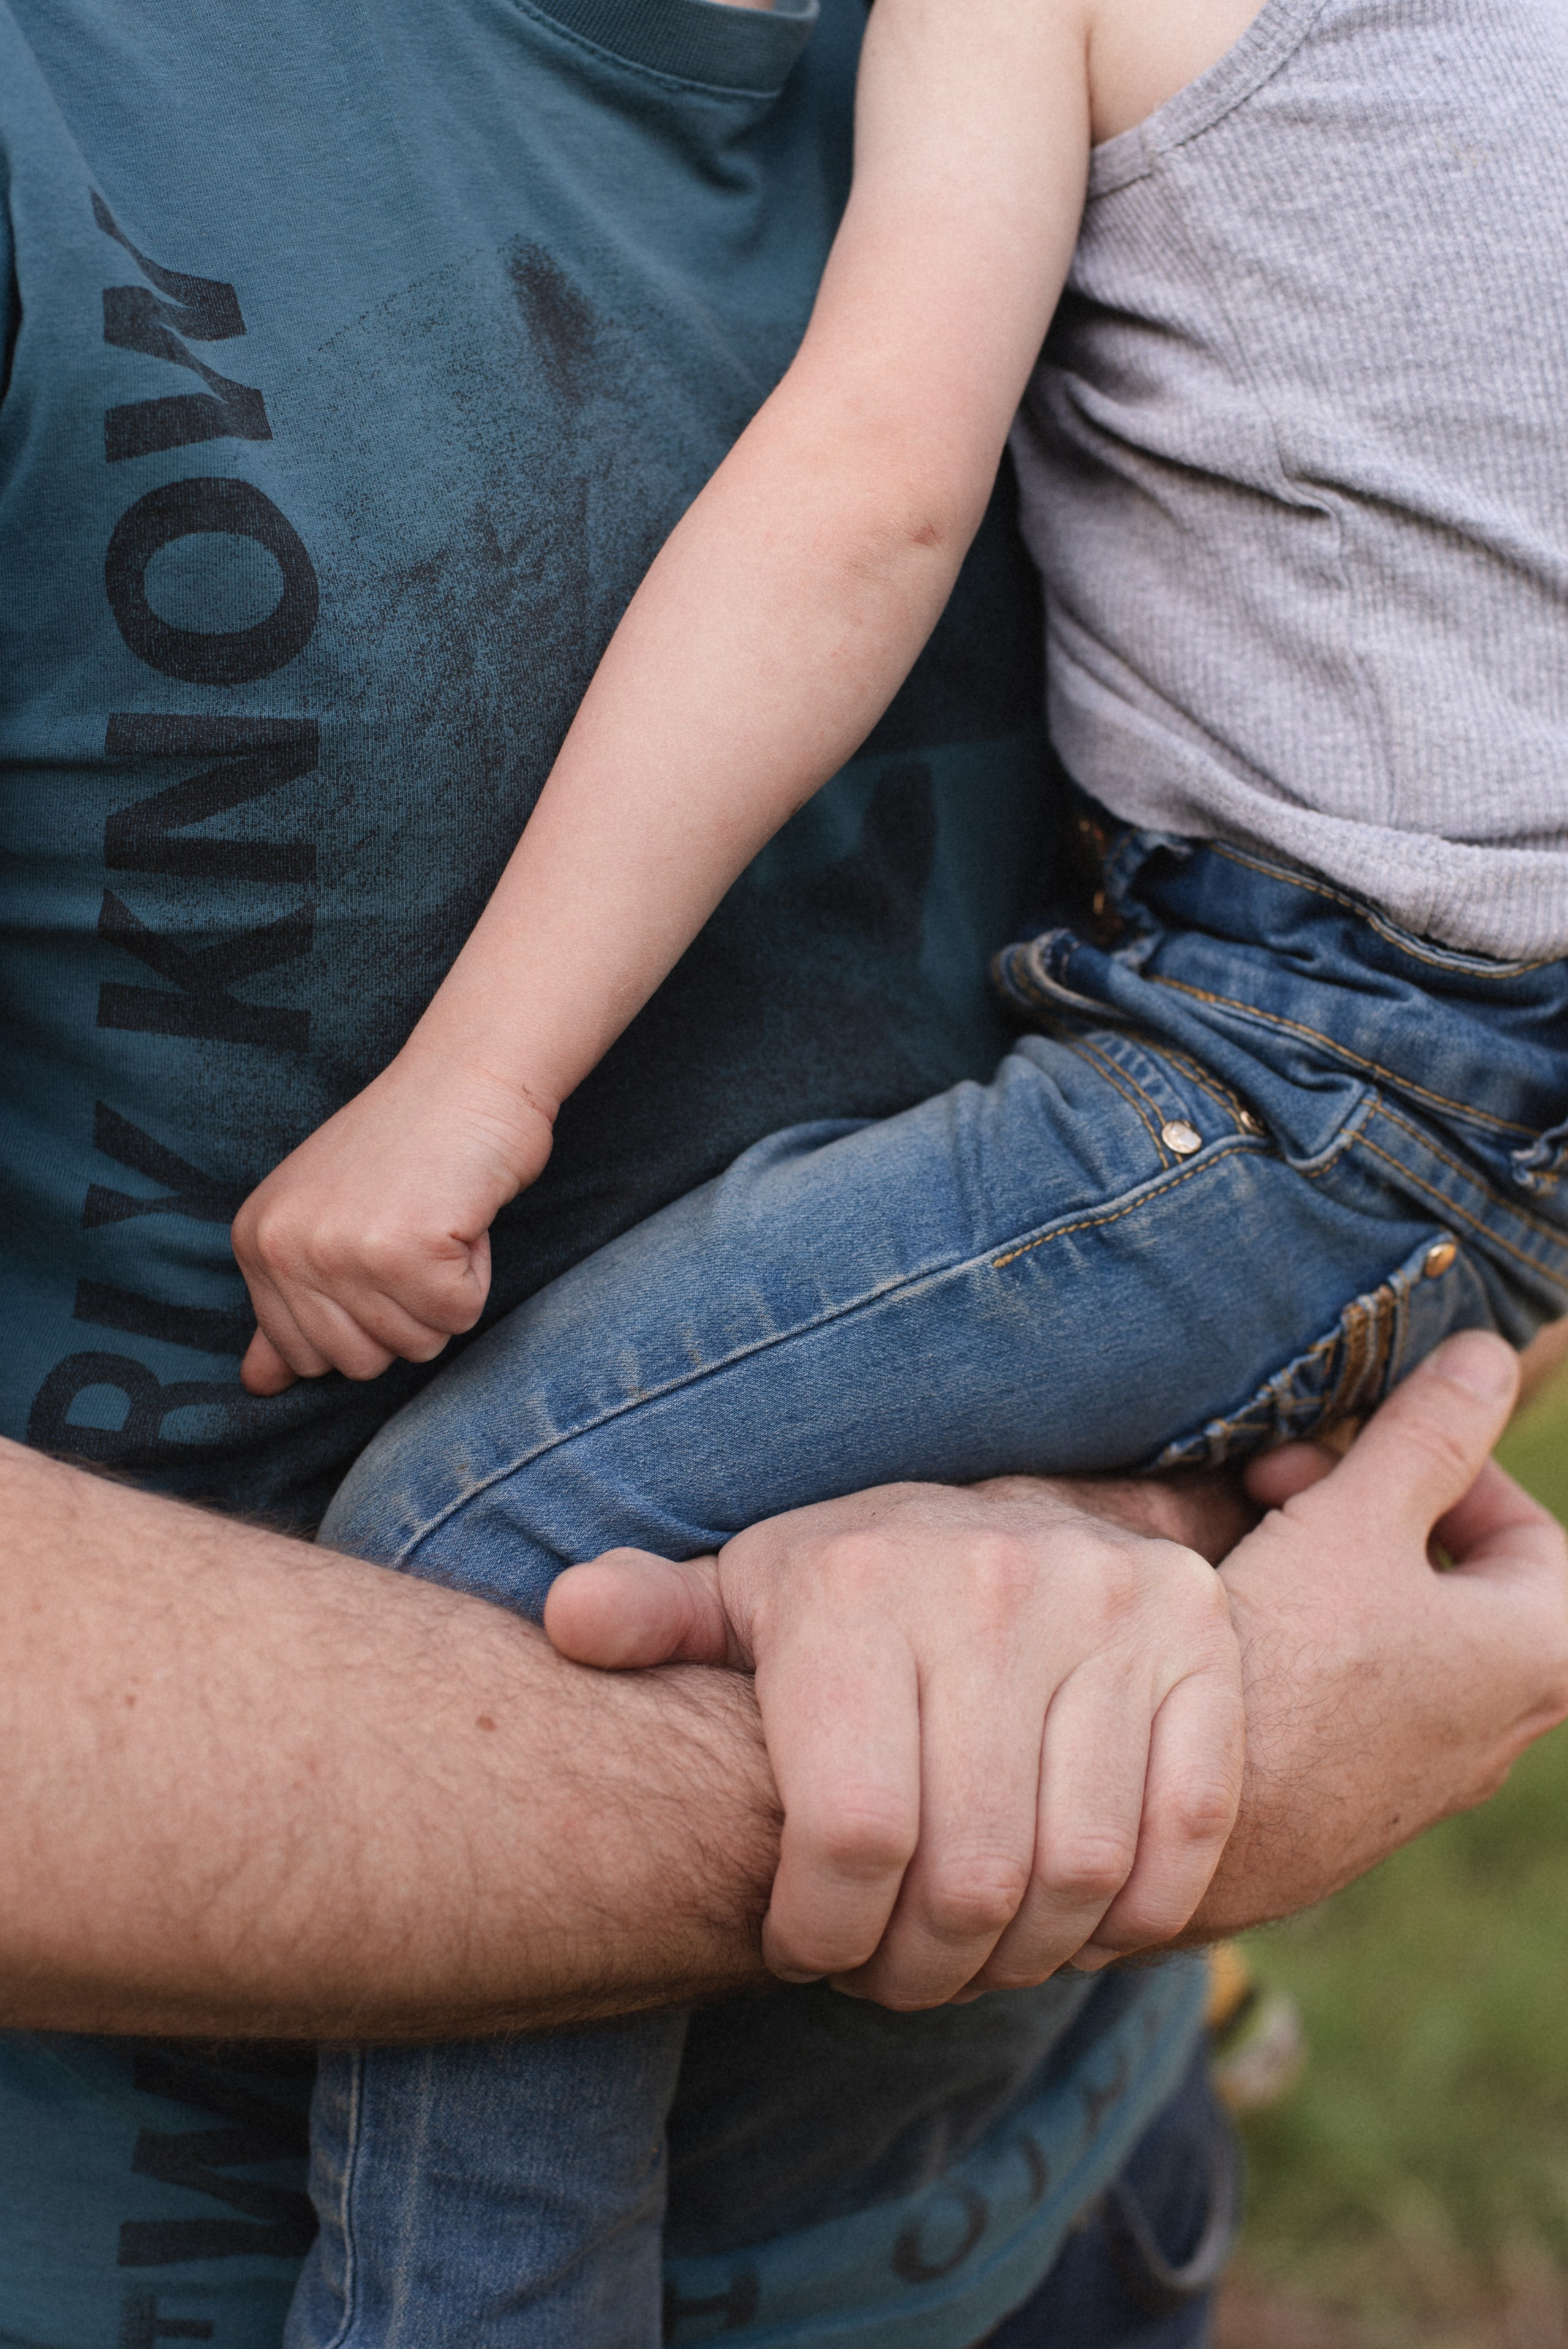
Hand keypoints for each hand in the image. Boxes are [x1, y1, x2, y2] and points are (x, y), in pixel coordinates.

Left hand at [232, 1052, 553, 1393]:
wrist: (467, 1075)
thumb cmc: (407, 1146)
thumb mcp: (325, 1220)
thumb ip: (288, 1306)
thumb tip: (258, 1387)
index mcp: (255, 1242)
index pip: (305, 1356)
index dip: (363, 1315)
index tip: (378, 1244)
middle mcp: (286, 1249)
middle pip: (359, 1364)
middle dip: (404, 1312)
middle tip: (411, 1234)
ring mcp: (342, 1252)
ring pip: (414, 1346)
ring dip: (443, 1292)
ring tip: (433, 1222)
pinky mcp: (406, 1251)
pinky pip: (459, 1316)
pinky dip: (475, 1273)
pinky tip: (459, 1217)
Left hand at [545, 1480, 1244, 2008]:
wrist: (1013, 1514)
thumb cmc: (851, 1592)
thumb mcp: (745, 1595)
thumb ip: (656, 1619)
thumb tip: (568, 1622)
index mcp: (857, 1581)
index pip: (852, 1838)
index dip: (827, 1934)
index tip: (808, 1946)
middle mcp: (993, 1580)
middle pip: (970, 1875)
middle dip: (918, 1968)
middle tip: (892, 1974)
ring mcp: (1112, 1604)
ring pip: (1079, 1870)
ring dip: (1024, 1958)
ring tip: (971, 1953)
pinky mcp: (1202, 1639)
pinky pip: (1187, 1832)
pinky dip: (1136, 1913)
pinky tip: (1072, 1916)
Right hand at [1178, 1329, 1567, 1941]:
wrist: (1184, 1829)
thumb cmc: (1288, 1672)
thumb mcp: (1355, 1520)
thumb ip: (1428, 1433)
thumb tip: (1491, 1356)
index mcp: (1541, 1658)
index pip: (1536, 1536)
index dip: (1453, 1467)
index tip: (1368, 1449)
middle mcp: (1499, 1731)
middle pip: (1460, 1581)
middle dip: (1375, 1509)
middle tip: (1286, 1481)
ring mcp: (1424, 1776)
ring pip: (1400, 1634)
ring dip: (1335, 1567)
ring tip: (1252, 1537)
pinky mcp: (1351, 1800)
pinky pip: (1352, 1692)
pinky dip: (1310, 1636)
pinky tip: (1236, 1618)